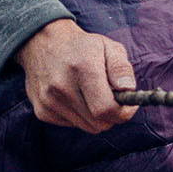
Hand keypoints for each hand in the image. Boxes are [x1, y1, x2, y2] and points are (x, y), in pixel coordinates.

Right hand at [14, 18, 136, 132]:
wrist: (42, 44)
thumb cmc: (82, 46)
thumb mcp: (109, 47)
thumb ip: (121, 68)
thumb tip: (128, 90)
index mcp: (83, 69)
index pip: (106, 108)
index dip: (124, 112)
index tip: (130, 105)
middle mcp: (62, 87)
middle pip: (99, 123)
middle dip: (113, 115)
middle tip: (114, 99)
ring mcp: (49, 101)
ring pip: (87, 127)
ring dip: (97, 116)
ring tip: (94, 95)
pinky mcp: (42, 111)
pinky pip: (72, 125)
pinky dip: (80, 116)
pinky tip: (77, 98)